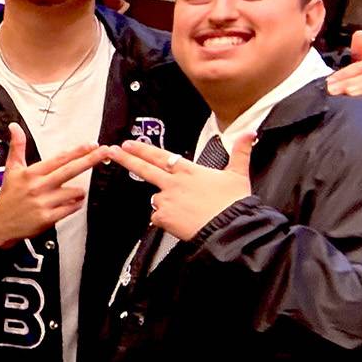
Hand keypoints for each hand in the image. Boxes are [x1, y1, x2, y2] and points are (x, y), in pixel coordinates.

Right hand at [0, 124, 106, 247]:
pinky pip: (72, 207)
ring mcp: (43, 203)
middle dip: (90, 160)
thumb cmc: (9, 195)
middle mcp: (38, 186)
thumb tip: (14, 126)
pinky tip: (68, 203)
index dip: (77, 151)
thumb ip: (17, 147)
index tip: (92, 144)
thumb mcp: (11, 169)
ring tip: (69, 193)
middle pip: (70, 170)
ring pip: (75, 192)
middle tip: (106, 151)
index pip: (59, 159)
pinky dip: (75, 204)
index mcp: (32, 173)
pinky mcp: (48, 218)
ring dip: (78, 191)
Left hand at [103, 134, 257, 240]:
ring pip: (156, 199)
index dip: (143, 149)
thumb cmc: (234, 203)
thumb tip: (250, 133)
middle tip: (111, 152)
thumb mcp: (239, 173)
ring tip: (187, 210)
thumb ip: (240, 152)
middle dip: (125, 159)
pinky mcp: (163, 218)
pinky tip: (182, 222)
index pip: (160, 156)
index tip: (127, 144)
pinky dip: (166, 220)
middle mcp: (173, 183)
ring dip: (165, 203)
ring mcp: (166, 200)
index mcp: (189, 170)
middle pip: (144, 169)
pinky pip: (158, 218)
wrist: (230, 228)